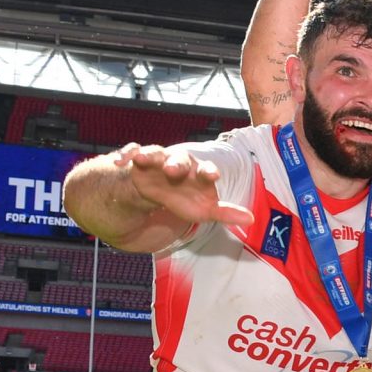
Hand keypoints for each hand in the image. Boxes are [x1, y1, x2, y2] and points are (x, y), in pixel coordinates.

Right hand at [110, 143, 249, 233]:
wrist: (158, 191)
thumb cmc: (186, 197)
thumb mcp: (205, 209)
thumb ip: (225, 213)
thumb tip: (251, 219)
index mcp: (197, 173)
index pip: (205, 170)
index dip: (208, 172)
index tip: (213, 176)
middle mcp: (179, 163)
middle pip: (178, 159)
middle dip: (175, 163)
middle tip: (172, 170)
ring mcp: (157, 160)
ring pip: (153, 153)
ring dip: (147, 154)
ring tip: (140, 158)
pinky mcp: (138, 162)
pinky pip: (131, 154)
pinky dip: (125, 155)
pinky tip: (120, 162)